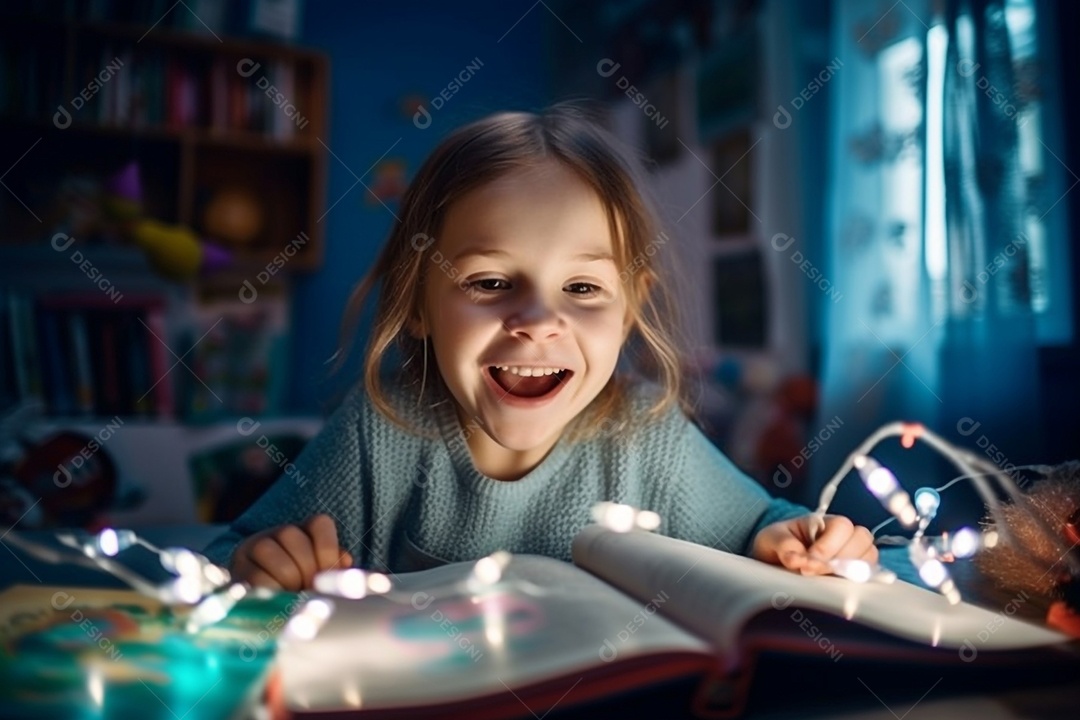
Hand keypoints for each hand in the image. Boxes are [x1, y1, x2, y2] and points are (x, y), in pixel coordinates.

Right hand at [232, 514, 353, 589]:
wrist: (264, 613)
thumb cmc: (303, 596)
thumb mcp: (323, 581)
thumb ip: (335, 570)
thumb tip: (345, 561)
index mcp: (305, 533)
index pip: (320, 523)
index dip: (327, 551)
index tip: (325, 576)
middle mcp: (278, 534)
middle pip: (293, 537)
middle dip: (306, 570)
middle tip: (307, 590)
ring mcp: (254, 548)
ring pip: (270, 550)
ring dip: (286, 579)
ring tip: (291, 596)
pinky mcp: (238, 569)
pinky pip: (254, 575)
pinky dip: (269, 590)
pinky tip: (276, 600)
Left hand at [751, 514, 877, 575]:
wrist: (775, 563)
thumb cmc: (776, 546)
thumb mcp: (770, 539)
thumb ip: (783, 545)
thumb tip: (796, 560)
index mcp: (823, 522)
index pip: (841, 526)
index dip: (828, 546)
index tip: (808, 564)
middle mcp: (843, 536)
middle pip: (862, 539)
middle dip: (841, 558)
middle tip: (816, 573)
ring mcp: (853, 554)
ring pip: (869, 557)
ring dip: (851, 571)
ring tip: (825, 581)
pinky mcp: (856, 574)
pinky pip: (870, 577)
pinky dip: (857, 583)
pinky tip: (837, 589)